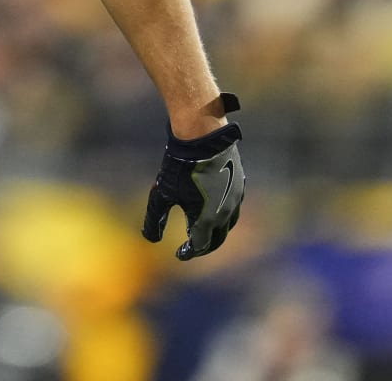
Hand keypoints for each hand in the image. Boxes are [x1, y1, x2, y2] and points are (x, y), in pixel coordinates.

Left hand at [142, 93, 244, 260]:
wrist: (202, 137)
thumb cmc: (179, 168)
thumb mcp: (161, 195)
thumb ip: (155, 220)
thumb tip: (151, 239)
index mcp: (207, 221)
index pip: (199, 246)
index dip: (188, 252)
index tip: (179, 253)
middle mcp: (225, 214)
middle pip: (217, 239)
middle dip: (204, 246)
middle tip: (192, 247)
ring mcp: (235, 198)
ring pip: (229, 223)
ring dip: (217, 231)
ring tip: (205, 230)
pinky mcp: (240, 183)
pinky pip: (234, 206)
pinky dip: (225, 214)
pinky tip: (216, 207)